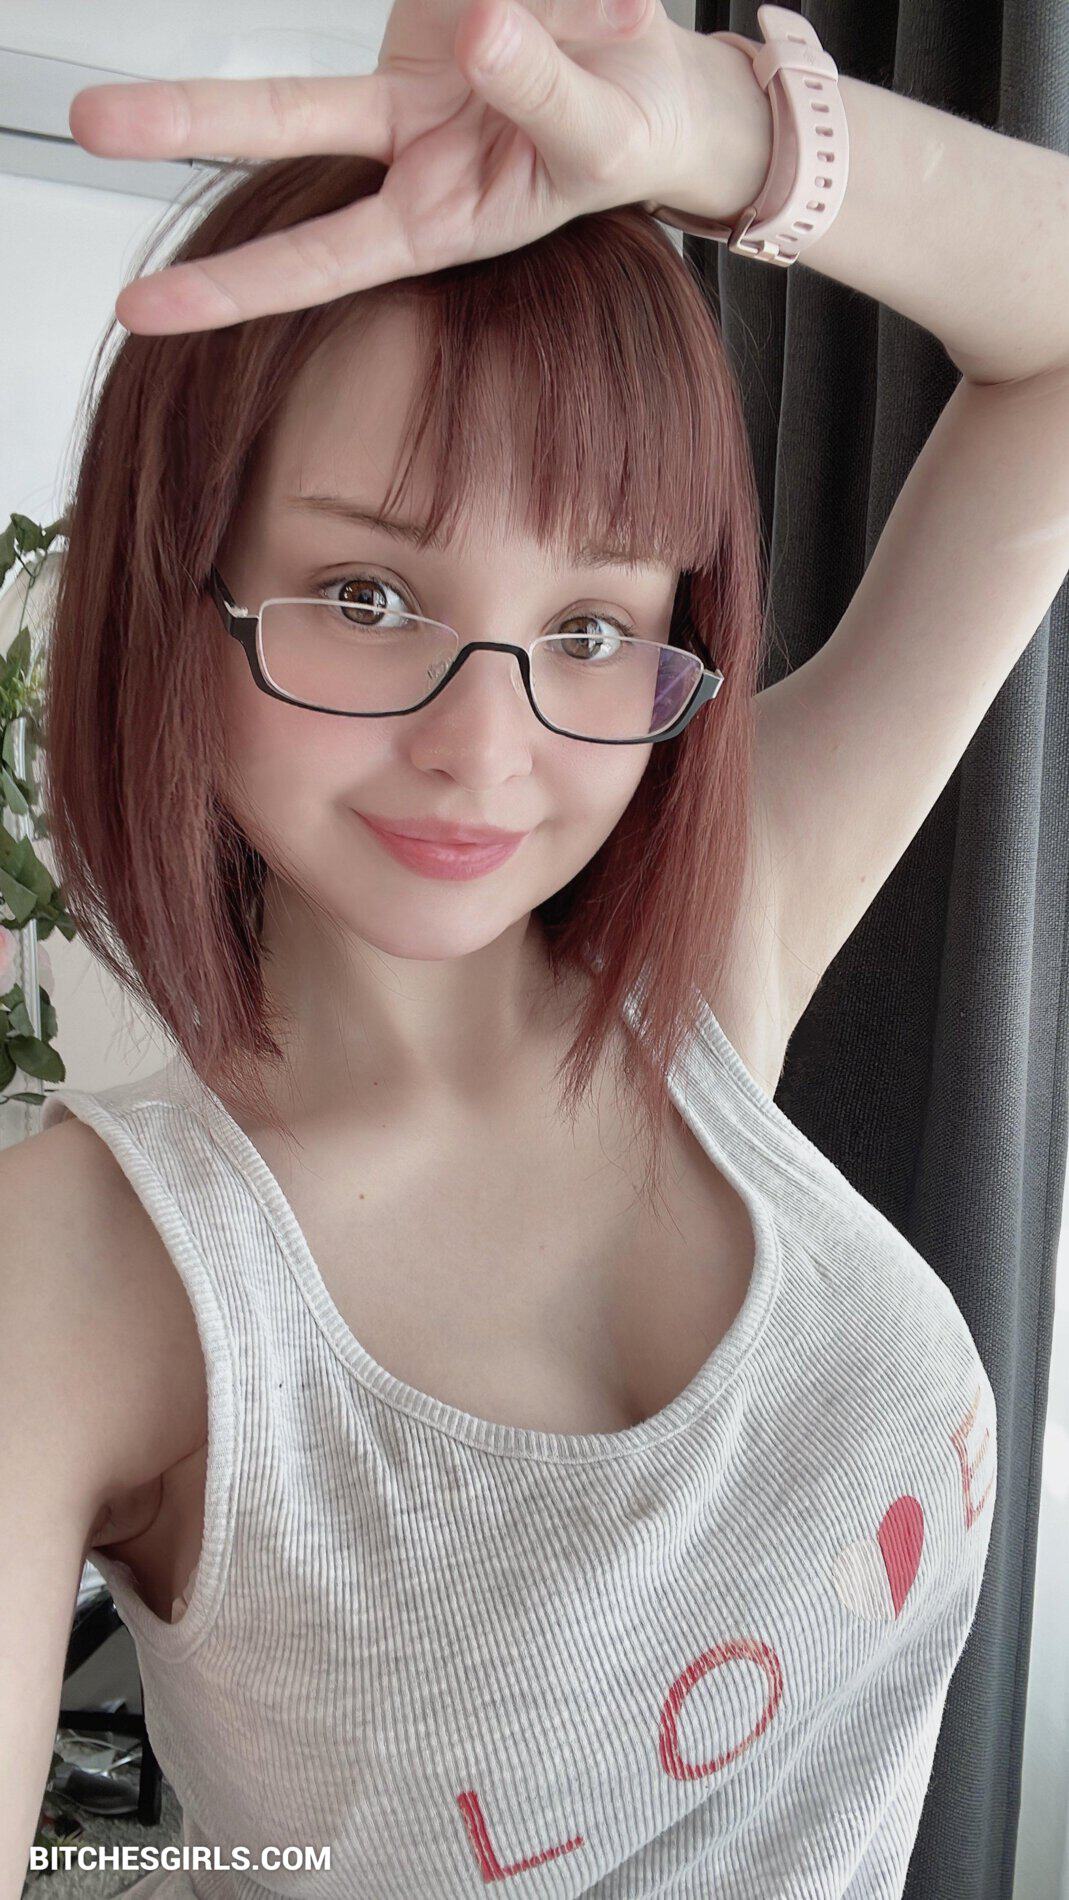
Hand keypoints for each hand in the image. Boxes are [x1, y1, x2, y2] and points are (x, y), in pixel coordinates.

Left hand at [67, 0, 711, 335]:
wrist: (656, 84)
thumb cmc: (618, 136)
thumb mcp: (602, 142)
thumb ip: (547, 97)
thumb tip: (485, 33)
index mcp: (435, 216)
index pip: (322, 260)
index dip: (233, 290)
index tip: (138, 312)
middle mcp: (402, 141)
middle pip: (286, 121)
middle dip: (188, 119)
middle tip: (87, 122)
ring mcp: (408, 68)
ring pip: (341, 47)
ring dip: (364, 24)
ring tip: (555, 15)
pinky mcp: (428, 5)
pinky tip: (591, 8)